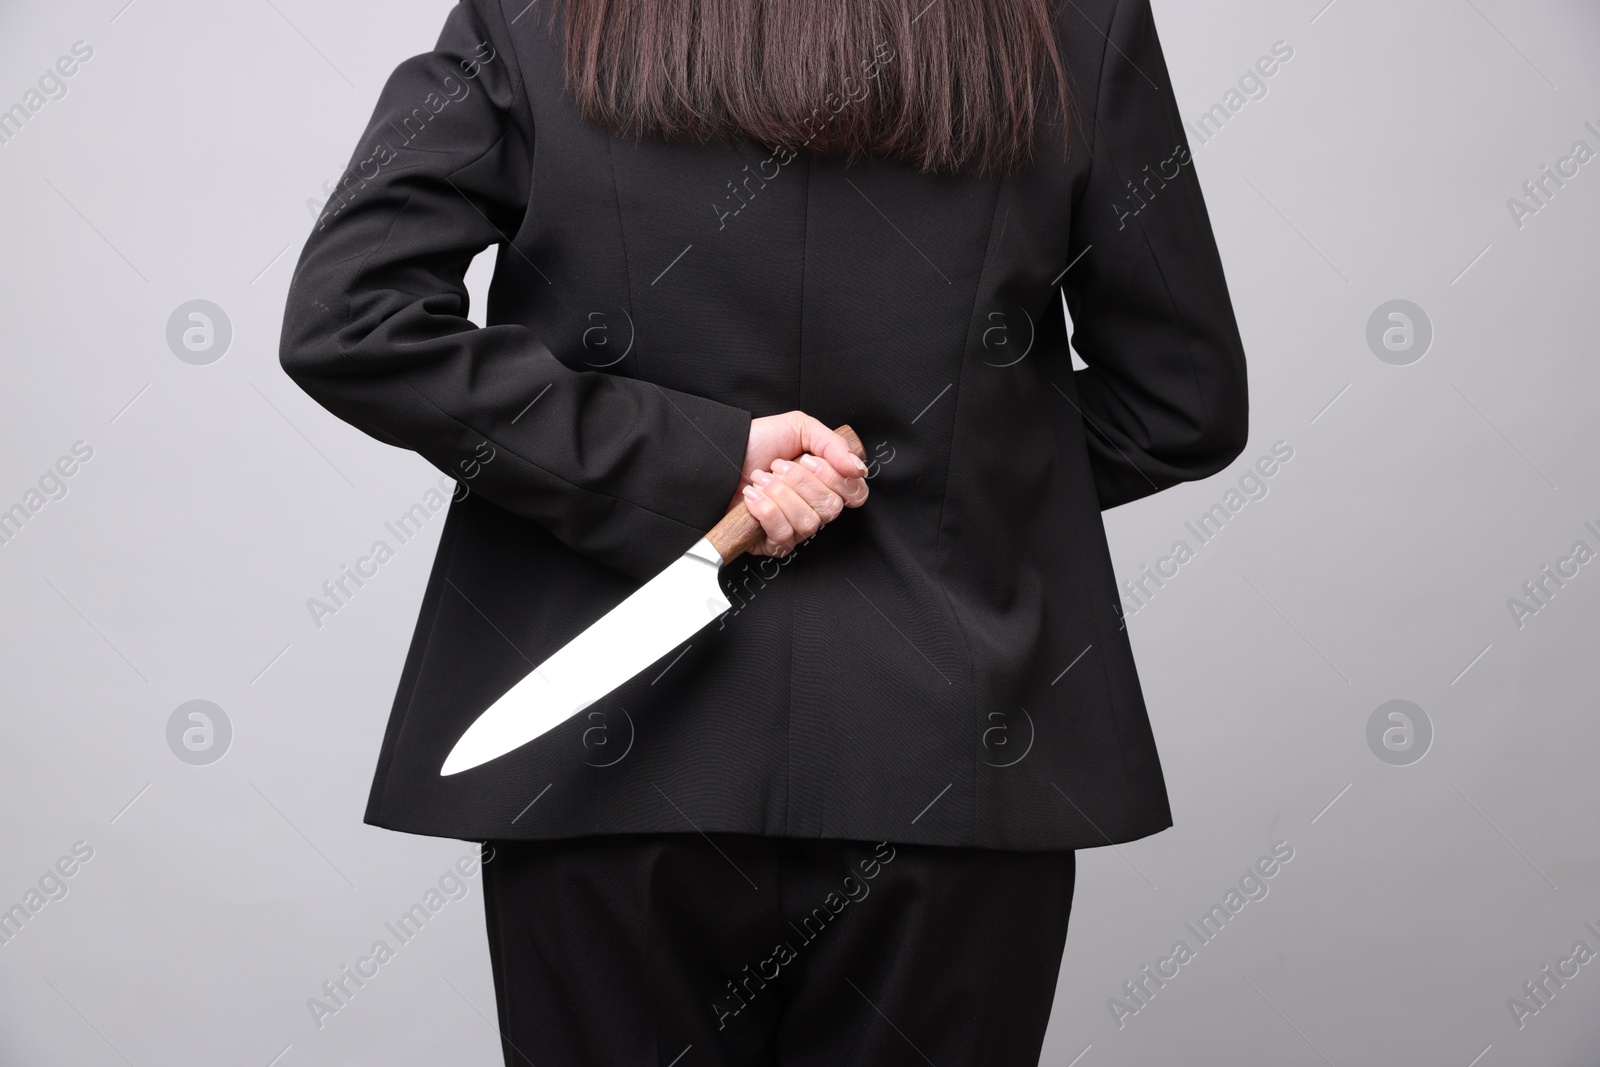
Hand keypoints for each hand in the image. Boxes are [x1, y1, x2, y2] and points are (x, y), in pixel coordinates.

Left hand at [730, 411, 868, 556]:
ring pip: (808, 523)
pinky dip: (766, 511)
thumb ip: (834, 444)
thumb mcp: (800, 427)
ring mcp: (795, 528)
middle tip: (779, 466)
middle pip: (831, 508)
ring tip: (762, 478)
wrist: (722, 455)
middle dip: (801, 482)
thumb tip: (858, 467)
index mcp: (826, 482)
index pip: (855, 494)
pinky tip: (753, 496)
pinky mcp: (772, 543)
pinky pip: (784, 536)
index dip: (837, 479)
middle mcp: (814, 507)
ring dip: (780, 494)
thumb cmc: (758, 442)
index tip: (810, 460)